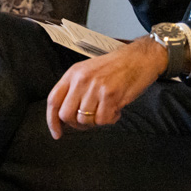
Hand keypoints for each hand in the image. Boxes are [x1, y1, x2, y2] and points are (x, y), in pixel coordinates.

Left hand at [46, 37, 169, 136]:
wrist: (139, 58)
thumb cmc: (116, 66)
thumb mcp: (88, 71)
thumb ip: (75, 90)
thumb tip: (66, 115)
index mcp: (73, 74)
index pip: (53, 100)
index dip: (52, 120)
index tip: (56, 133)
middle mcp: (81, 80)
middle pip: (66, 114)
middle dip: (76, 124)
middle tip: (88, 122)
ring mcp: (95, 87)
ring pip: (84, 120)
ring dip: (95, 121)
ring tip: (106, 110)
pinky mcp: (110, 95)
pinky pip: (102, 120)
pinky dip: (109, 119)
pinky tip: (115, 110)